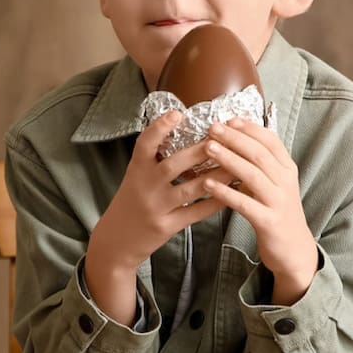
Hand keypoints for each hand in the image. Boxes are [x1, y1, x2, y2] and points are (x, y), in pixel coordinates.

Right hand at [85, 111, 233, 323]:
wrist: (116, 239)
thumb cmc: (132, 201)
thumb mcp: (136, 175)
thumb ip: (154, 157)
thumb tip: (182, 130)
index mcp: (136, 170)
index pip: (144, 144)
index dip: (159, 128)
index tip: (177, 114)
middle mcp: (145, 187)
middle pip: (172, 166)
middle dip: (197, 152)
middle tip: (220, 138)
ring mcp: (156, 208)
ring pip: (190, 190)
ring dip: (215, 177)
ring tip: (236, 165)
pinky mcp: (167, 227)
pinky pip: (195, 213)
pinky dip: (215, 202)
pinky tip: (231, 192)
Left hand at [202, 118, 317, 305]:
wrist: (294, 249)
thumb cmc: (277, 211)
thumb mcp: (275, 183)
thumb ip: (260, 164)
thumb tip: (232, 139)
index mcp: (287, 168)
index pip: (270, 140)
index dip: (249, 128)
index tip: (228, 119)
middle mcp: (286, 181)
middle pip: (259, 153)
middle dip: (234, 138)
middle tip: (212, 128)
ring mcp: (279, 201)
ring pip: (253, 174)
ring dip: (228, 159)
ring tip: (207, 148)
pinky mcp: (269, 221)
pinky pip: (245, 203)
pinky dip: (225, 192)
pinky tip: (208, 184)